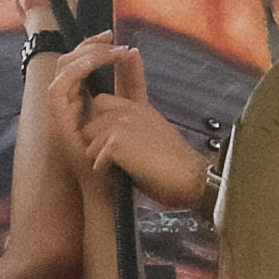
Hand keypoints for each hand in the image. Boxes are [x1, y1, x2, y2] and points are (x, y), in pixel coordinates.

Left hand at [83, 61, 212, 213]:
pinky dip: (104, 168)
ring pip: (89, 139)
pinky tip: (120, 172)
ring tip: (118, 166)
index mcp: (139, 107)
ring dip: (98, 155)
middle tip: (108, 155)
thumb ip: (135, 126)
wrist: (189, 176)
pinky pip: (95, 156)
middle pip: (90, 119)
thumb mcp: (155, 132)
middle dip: (94, 137)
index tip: (105, 138)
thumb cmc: (176, 163)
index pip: (101, 102)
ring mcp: (121, 124)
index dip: (99, 120)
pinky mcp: (116, 142)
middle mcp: (129, 111)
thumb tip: (114, 135)